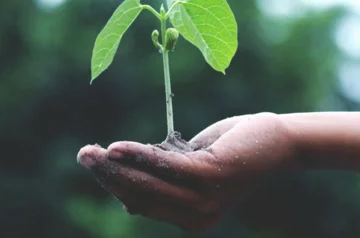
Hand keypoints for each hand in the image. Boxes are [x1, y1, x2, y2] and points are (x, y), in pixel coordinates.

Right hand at [77, 112, 295, 230]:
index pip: (141, 203)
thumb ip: (164, 181)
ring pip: (148, 184)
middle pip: (139, 196)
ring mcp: (204, 200)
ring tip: (90, 152)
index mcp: (189, 218)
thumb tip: (126, 200)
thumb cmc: (231, 151)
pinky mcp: (210, 177)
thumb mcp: (192, 168)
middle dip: (107, 176)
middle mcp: (195, 218)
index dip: (114, 185)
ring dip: (115, 167)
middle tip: (83, 155)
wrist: (275, 142)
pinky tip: (117, 147)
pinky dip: (139, 155)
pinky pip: (165, 166)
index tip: (95, 164)